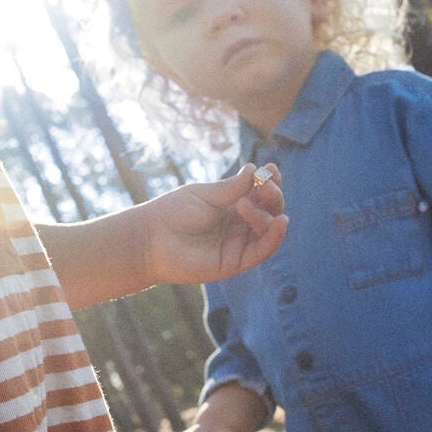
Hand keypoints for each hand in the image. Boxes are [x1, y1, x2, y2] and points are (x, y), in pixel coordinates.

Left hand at [142, 164, 287, 285]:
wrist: (151, 239)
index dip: (269, 182)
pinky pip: (262, 251)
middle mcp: (238, 224)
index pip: (260, 194)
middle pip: (269, 210)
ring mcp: (238, 243)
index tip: (271, 169)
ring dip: (267, 213)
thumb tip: (255, 170)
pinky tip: (280, 222)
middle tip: (266, 185)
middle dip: (272, 196)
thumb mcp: (204, 194)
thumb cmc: (173, 212)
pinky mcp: (235, 262)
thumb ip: (231, 188)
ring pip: (268, 229)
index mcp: (232, 205)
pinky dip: (274, 237)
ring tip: (246, 204)